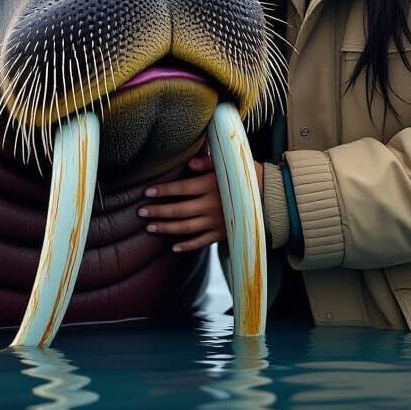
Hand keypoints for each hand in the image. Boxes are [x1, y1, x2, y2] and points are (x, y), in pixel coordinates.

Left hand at [140, 153, 263, 252]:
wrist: (270, 196)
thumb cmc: (245, 175)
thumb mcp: (228, 164)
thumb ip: (207, 162)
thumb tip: (189, 162)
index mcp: (210, 186)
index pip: (181, 189)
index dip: (163, 191)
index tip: (147, 192)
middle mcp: (211, 205)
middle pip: (179, 210)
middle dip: (158, 211)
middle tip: (140, 212)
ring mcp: (216, 222)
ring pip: (186, 228)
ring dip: (166, 228)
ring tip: (150, 228)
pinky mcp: (223, 233)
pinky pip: (202, 242)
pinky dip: (187, 246)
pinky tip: (174, 247)